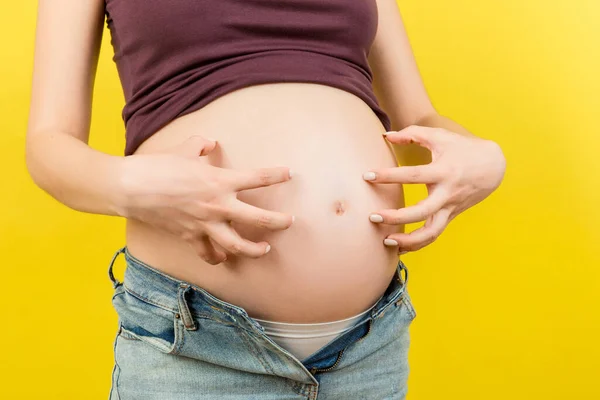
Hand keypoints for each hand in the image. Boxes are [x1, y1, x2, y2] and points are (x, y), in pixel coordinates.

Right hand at [118, 136, 294, 264]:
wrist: (131, 188)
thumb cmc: (158, 166)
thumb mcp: (183, 149)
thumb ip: (201, 145)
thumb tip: (210, 142)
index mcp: (220, 181)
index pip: (257, 178)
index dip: (276, 175)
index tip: (289, 173)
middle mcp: (218, 205)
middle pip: (258, 219)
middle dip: (278, 222)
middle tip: (290, 222)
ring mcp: (205, 224)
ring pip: (237, 245)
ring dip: (254, 250)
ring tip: (265, 250)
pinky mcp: (190, 236)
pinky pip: (207, 253)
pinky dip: (216, 257)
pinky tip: (223, 258)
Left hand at [363, 125, 505, 253]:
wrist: (493, 166)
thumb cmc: (462, 148)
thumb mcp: (440, 136)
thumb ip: (412, 133)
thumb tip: (386, 135)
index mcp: (443, 172)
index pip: (412, 176)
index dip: (388, 176)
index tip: (367, 176)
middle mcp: (447, 194)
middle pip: (421, 212)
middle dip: (396, 217)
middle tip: (373, 217)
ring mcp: (450, 208)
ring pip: (431, 233)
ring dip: (408, 241)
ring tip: (385, 241)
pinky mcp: (450, 217)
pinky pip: (433, 235)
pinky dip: (416, 244)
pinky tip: (397, 247)